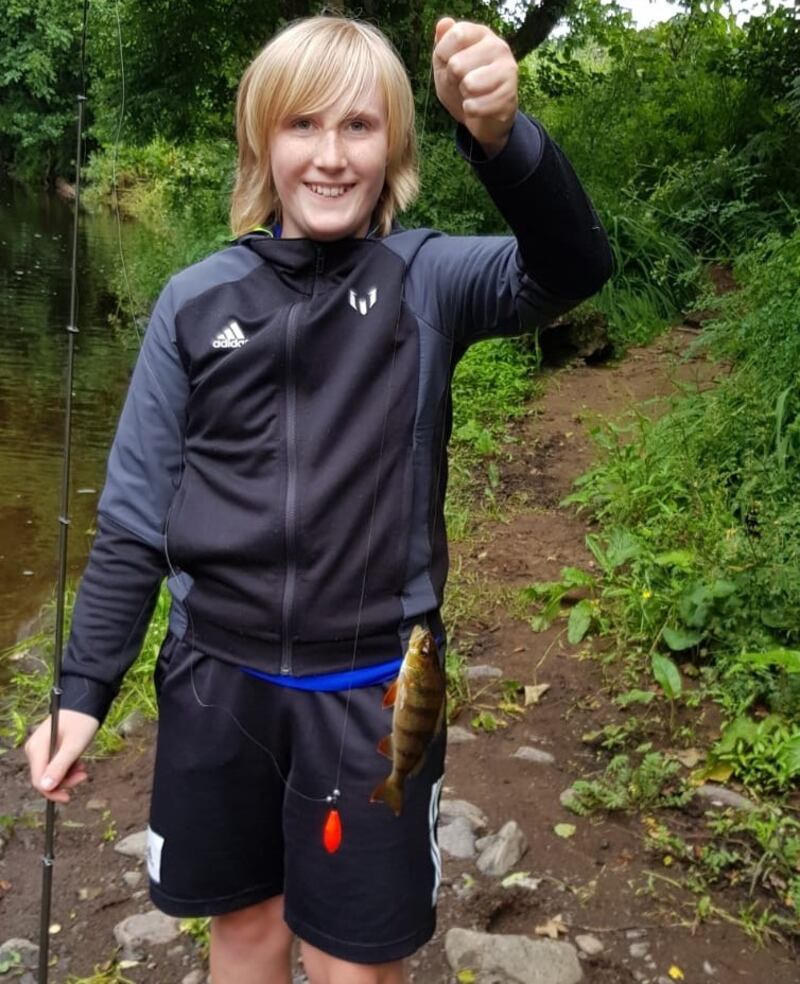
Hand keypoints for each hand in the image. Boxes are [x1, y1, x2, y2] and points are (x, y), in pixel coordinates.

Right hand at [25, 709, 98, 803]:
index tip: (69, 796)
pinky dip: (68, 767)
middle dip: (64, 781)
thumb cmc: (82, 721)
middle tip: (84, 775)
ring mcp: (41, 748)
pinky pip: (55, 764)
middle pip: (45, 778)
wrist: (87, 702)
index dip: (53, 792)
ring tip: (83, 768)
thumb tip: (46, 787)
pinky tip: (79, 762)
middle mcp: (35, 750)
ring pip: (52, 772)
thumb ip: (60, 767)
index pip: (39, 781)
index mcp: (37, 749)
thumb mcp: (74, 746)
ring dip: (68, 774)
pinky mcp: (49, 747)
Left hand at [433, 17, 517, 155]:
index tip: (448, 65)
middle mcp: (498, 46)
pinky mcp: (510, 95)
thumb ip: (441, 44)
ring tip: (471, 95)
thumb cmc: (461, 86)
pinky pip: (475, 106)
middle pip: (457, 64)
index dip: (442, 55)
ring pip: (468, 85)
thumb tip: (444, 23)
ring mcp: (507, 70)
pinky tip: (479, 108)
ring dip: (463, 96)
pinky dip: (471, 112)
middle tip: (462, 84)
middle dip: (452, 80)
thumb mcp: (444, 65)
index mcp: (481, 34)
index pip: (456, 35)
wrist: (483, 117)